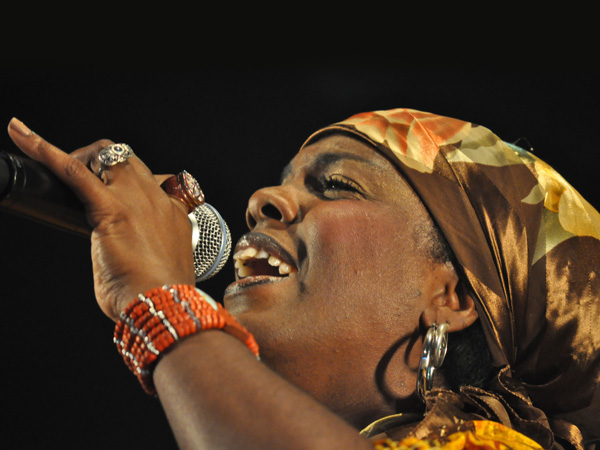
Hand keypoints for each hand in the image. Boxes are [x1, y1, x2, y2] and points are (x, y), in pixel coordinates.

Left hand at [7, 118, 195, 321]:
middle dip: (102, 162)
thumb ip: (146, 249)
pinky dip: (43, 149)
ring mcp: (136, 200)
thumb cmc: (161, 296)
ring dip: (80, 155)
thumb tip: (121, 254)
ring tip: (56, 165)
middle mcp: (158, 200)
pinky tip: (21, 135)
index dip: (128, 181)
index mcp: (173, 214)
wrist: (165, 305)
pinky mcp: (110, 208)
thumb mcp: (160, 267)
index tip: (115, 189)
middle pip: (128, 159)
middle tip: (81, 181)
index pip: (152, 181)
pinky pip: (73, 170)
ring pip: (106, 154)